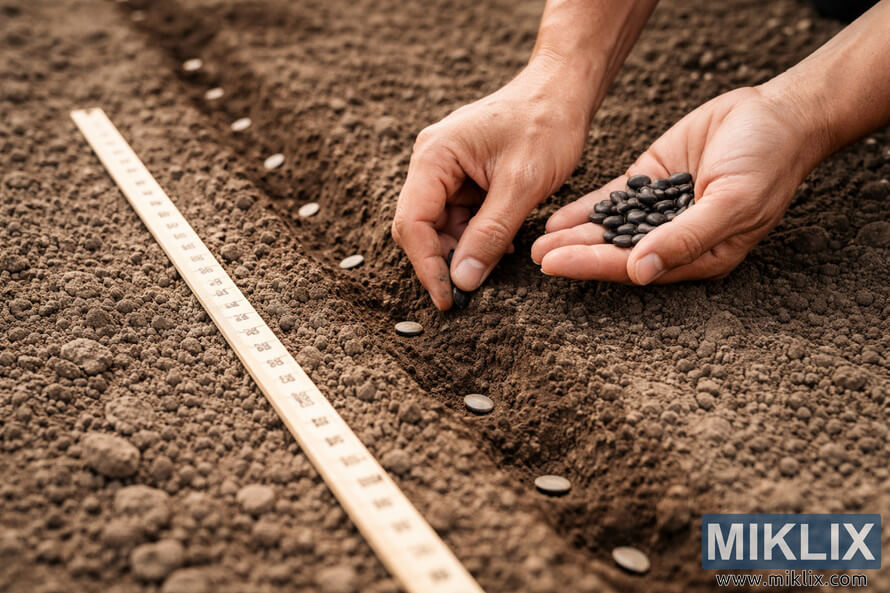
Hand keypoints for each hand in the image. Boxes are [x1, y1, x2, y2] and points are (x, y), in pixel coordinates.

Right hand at [392, 56, 592, 309]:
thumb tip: (463, 281)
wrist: (563, 91)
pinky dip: (477, 237)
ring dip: (464, 250)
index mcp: (435, 156)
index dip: (427, 265)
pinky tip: (502, 245)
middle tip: (469, 294)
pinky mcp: (463, 177)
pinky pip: (460, 217)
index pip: (412, 222)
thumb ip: (490, 234)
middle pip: (420, 227)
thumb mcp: (523, 184)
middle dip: (444, 261)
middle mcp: (431, 162)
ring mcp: (446, 169)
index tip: (447, 299)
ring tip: (495, 263)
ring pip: (441, 226)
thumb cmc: (546, 123)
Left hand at [531, 86, 826, 283]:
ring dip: (576, 234)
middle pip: (616, 251)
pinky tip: (558, 217)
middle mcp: (674, 238)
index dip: (594, 266)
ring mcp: (659, 210)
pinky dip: (587, 209)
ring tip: (537, 241)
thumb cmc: (767, 164)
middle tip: (535, 256)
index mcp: (698, 256)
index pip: (636, 267)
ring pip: (610, 227)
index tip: (556, 265)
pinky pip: (613, 198)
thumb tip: (640, 271)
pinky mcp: (651, 180)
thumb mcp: (733, 203)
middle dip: (576, 254)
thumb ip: (686, 238)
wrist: (778, 114)